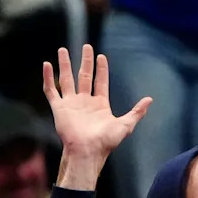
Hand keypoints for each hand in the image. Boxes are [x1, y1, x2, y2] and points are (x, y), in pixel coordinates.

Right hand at [44, 45, 151, 189]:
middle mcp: (85, 102)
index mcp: (100, 104)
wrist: (87, 151)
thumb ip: (137, 112)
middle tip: (86, 46)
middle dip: (85, 61)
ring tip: (63, 49)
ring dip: (65, 65)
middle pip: (84, 76)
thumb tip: (150, 100)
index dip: (101, 69)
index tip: (101, 57)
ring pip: (66, 79)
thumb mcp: (126, 125)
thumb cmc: (106, 142)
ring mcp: (71, 104)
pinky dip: (48, 78)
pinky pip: (51, 90)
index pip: (100, 82)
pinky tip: (47, 65)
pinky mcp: (59, 108)